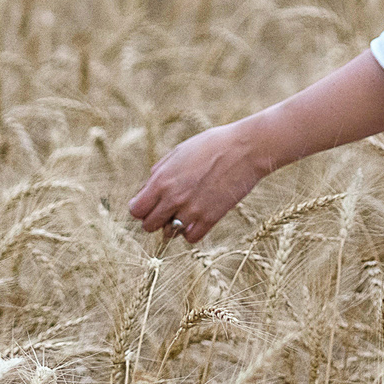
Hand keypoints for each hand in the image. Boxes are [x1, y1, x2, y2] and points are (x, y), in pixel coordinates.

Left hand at [127, 120, 269, 245]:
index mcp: (161, 179)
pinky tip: (198, 219)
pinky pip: (190, 238)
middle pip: (149, 226)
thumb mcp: (180, 151)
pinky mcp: (210, 218)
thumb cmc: (213, 144)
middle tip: (168, 210)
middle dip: (156, 219)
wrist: (247, 148)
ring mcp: (191, 210)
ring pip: (168, 234)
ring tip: (185, 213)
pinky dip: (192, 232)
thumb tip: (148, 188)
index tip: (151, 205)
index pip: (136, 210)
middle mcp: (173, 198)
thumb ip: (160, 171)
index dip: (142, 208)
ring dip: (174, 226)